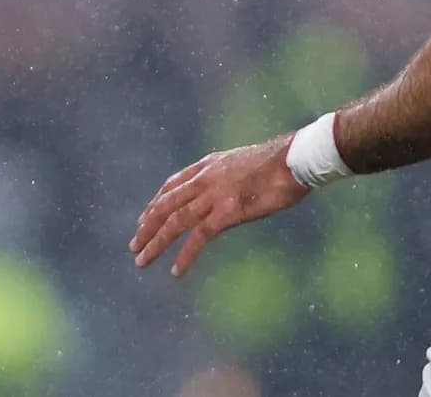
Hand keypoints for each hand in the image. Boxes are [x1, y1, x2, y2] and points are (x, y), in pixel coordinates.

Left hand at [130, 137, 310, 277]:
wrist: (296, 159)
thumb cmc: (281, 162)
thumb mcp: (247, 163)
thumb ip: (231, 175)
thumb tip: (232, 186)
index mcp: (209, 166)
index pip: (172, 185)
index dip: (156, 204)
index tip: (144, 218)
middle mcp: (205, 179)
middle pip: (166, 205)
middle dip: (147, 227)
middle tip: (134, 245)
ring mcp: (214, 195)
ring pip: (175, 222)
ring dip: (155, 243)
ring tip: (142, 261)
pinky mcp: (227, 212)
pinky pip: (198, 237)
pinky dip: (185, 255)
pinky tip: (176, 271)